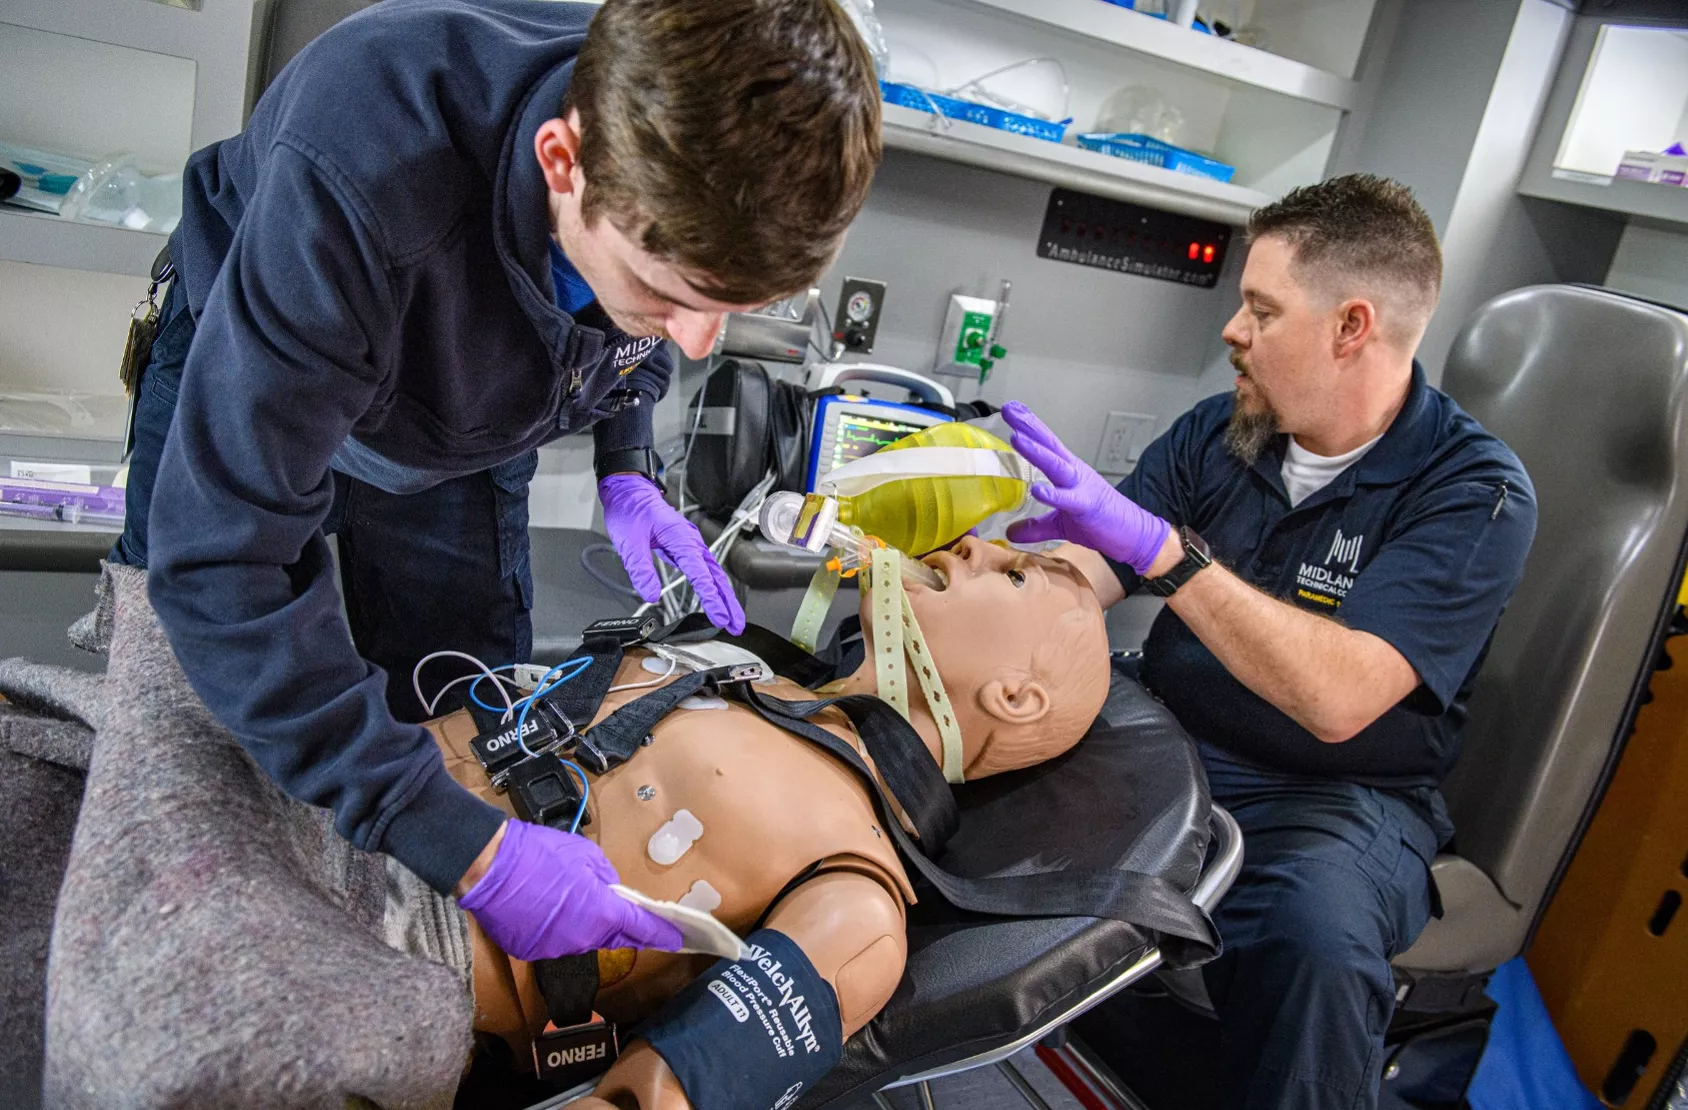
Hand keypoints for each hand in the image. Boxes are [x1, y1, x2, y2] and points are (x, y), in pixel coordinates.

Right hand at [458, 820, 682, 959]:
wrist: (488, 867)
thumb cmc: (538, 854)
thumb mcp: (584, 854)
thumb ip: (605, 877)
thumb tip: (611, 890)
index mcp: (602, 911)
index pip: (643, 929)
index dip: (663, 934)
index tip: (679, 940)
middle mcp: (584, 937)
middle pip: (613, 937)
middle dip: (623, 929)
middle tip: (629, 918)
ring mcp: (556, 948)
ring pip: (582, 939)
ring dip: (584, 925)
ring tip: (569, 900)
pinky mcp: (532, 952)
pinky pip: (554, 942)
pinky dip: (556, 929)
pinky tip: (544, 909)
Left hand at [598, 474, 745, 633]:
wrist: (629, 491)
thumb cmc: (630, 510)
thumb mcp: (629, 542)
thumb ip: (641, 569)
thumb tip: (651, 594)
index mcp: (680, 538)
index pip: (700, 573)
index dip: (710, 597)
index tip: (718, 617)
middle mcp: (690, 540)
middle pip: (716, 575)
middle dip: (728, 602)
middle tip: (736, 625)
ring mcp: (690, 543)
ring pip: (714, 573)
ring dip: (724, 596)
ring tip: (732, 618)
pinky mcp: (686, 547)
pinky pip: (705, 568)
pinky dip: (713, 585)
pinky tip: (717, 598)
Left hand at [1001, 401, 1172, 575]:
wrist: (1135, 533)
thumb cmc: (1103, 521)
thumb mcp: (1061, 524)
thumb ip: (1036, 526)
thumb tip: (1011, 531)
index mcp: (1069, 472)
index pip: (1045, 444)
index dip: (1029, 427)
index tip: (1012, 409)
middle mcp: (1074, 473)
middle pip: (1049, 445)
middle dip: (1028, 426)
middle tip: (1009, 409)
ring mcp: (1082, 487)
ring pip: (1056, 465)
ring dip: (1036, 451)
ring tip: (1016, 437)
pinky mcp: (1088, 506)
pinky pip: (1069, 499)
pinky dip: (1053, 494)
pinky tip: (1038, 489)